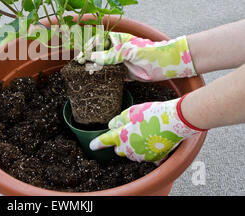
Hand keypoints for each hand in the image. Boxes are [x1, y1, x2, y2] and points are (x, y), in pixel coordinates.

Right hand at [76, 32, 196, 81]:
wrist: (168, 65)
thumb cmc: (151, 52)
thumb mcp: (130, 52)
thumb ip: (111, 55)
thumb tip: (92, 58)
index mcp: (117, 40)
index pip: (97, 42)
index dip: (87, 48)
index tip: (80, 58)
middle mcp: (116, 50)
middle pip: (97, 54)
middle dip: (88, 60)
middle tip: (80, 67)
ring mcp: (120, 62)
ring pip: (102, 65)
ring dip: (94, 69)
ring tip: (86, 75)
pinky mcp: (124, 73)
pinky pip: (110, 75)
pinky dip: (103, 78)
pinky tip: (96, 82)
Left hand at [89, 96, 204, 161]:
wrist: (176, 120)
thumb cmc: (153, 113)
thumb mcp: (132, 111)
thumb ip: (119, 119)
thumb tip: (112, 125)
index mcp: (123, 137)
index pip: (106, 140)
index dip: (98, 143)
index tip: (92, 145)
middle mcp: (131, 149)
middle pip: (120, 149)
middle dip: (120, 143)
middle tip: (127, 131)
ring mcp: (144, 155)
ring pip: (133, 153)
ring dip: (133, 146)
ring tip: (142, 133)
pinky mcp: (155, 157)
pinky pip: (147, 155)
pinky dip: (147, 149)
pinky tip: (152, 139)